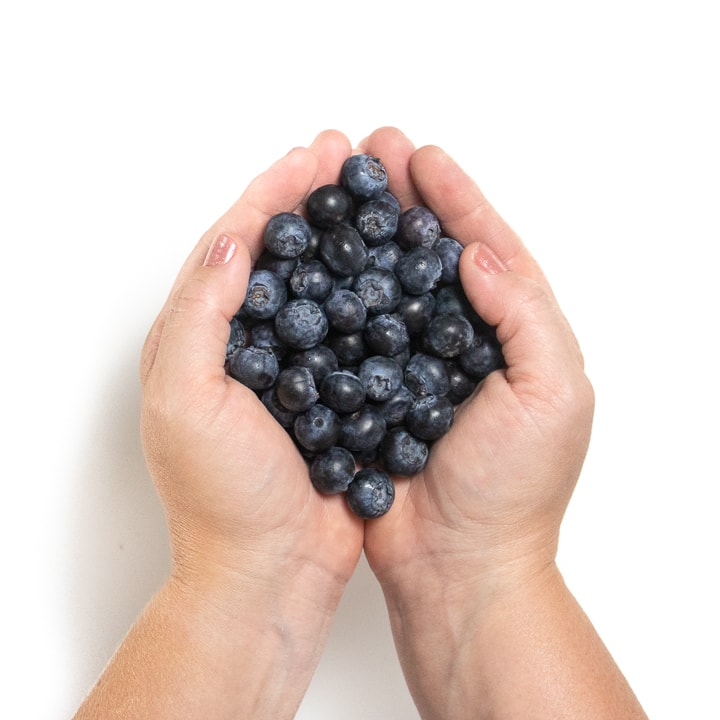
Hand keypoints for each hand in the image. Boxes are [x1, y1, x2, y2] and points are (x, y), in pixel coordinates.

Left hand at [139, 129, 363, 610]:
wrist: (272, 571)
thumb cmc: (223, 497)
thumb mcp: (188, 402)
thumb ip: (200, 317)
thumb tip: (231, 241)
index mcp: (197, 340)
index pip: (232, 247)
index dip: (271, 197)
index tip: (313, 158)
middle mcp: (243, 346)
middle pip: (278, 255)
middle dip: (311, 202)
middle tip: (349, 157)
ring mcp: (290, 368)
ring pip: (319, 285)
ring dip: (345, 239)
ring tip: (377, 199)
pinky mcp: (330, 393)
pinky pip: (352, 329)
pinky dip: (372, 294)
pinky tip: (400, 271)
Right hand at [361, 126, 593, 595]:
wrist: (459, 564)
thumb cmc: (514, 489)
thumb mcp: (552, 395)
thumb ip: (526, 315)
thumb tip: (478, 252)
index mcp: (513, 333)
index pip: (486, 247)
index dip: (455, 197)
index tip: (421, 156)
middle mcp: (462, 340)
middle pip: (430, 252)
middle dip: (403, 199)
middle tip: (370, 151)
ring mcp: (412, 363)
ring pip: (386, 283)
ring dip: (366, 236)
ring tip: (338, 189)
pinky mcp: (372, 391)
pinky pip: (352, 330)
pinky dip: (335, 295)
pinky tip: (312, 264)